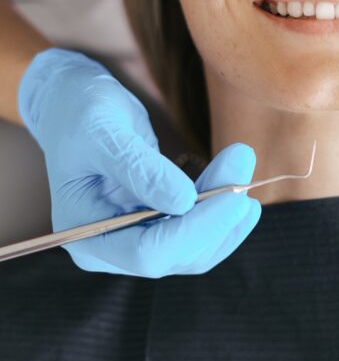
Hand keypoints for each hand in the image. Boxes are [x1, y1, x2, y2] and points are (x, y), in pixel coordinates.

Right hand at [18, 48, 260, 274]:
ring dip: (226, 211)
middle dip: (217, 214)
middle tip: (242, 160)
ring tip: (241, 161)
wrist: (74, 107)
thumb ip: (141, 169)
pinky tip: (236, 181)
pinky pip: (197, 233)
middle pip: (178, 254)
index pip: (148, 253)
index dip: (195, 230)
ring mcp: (134, 241)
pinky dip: (220, 209)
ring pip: (195, 248)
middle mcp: (110, 250)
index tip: (234, 197)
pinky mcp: (156, 227)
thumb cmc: (80, 115)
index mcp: (86, 235)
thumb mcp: (104, 133)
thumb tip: (186, 201)